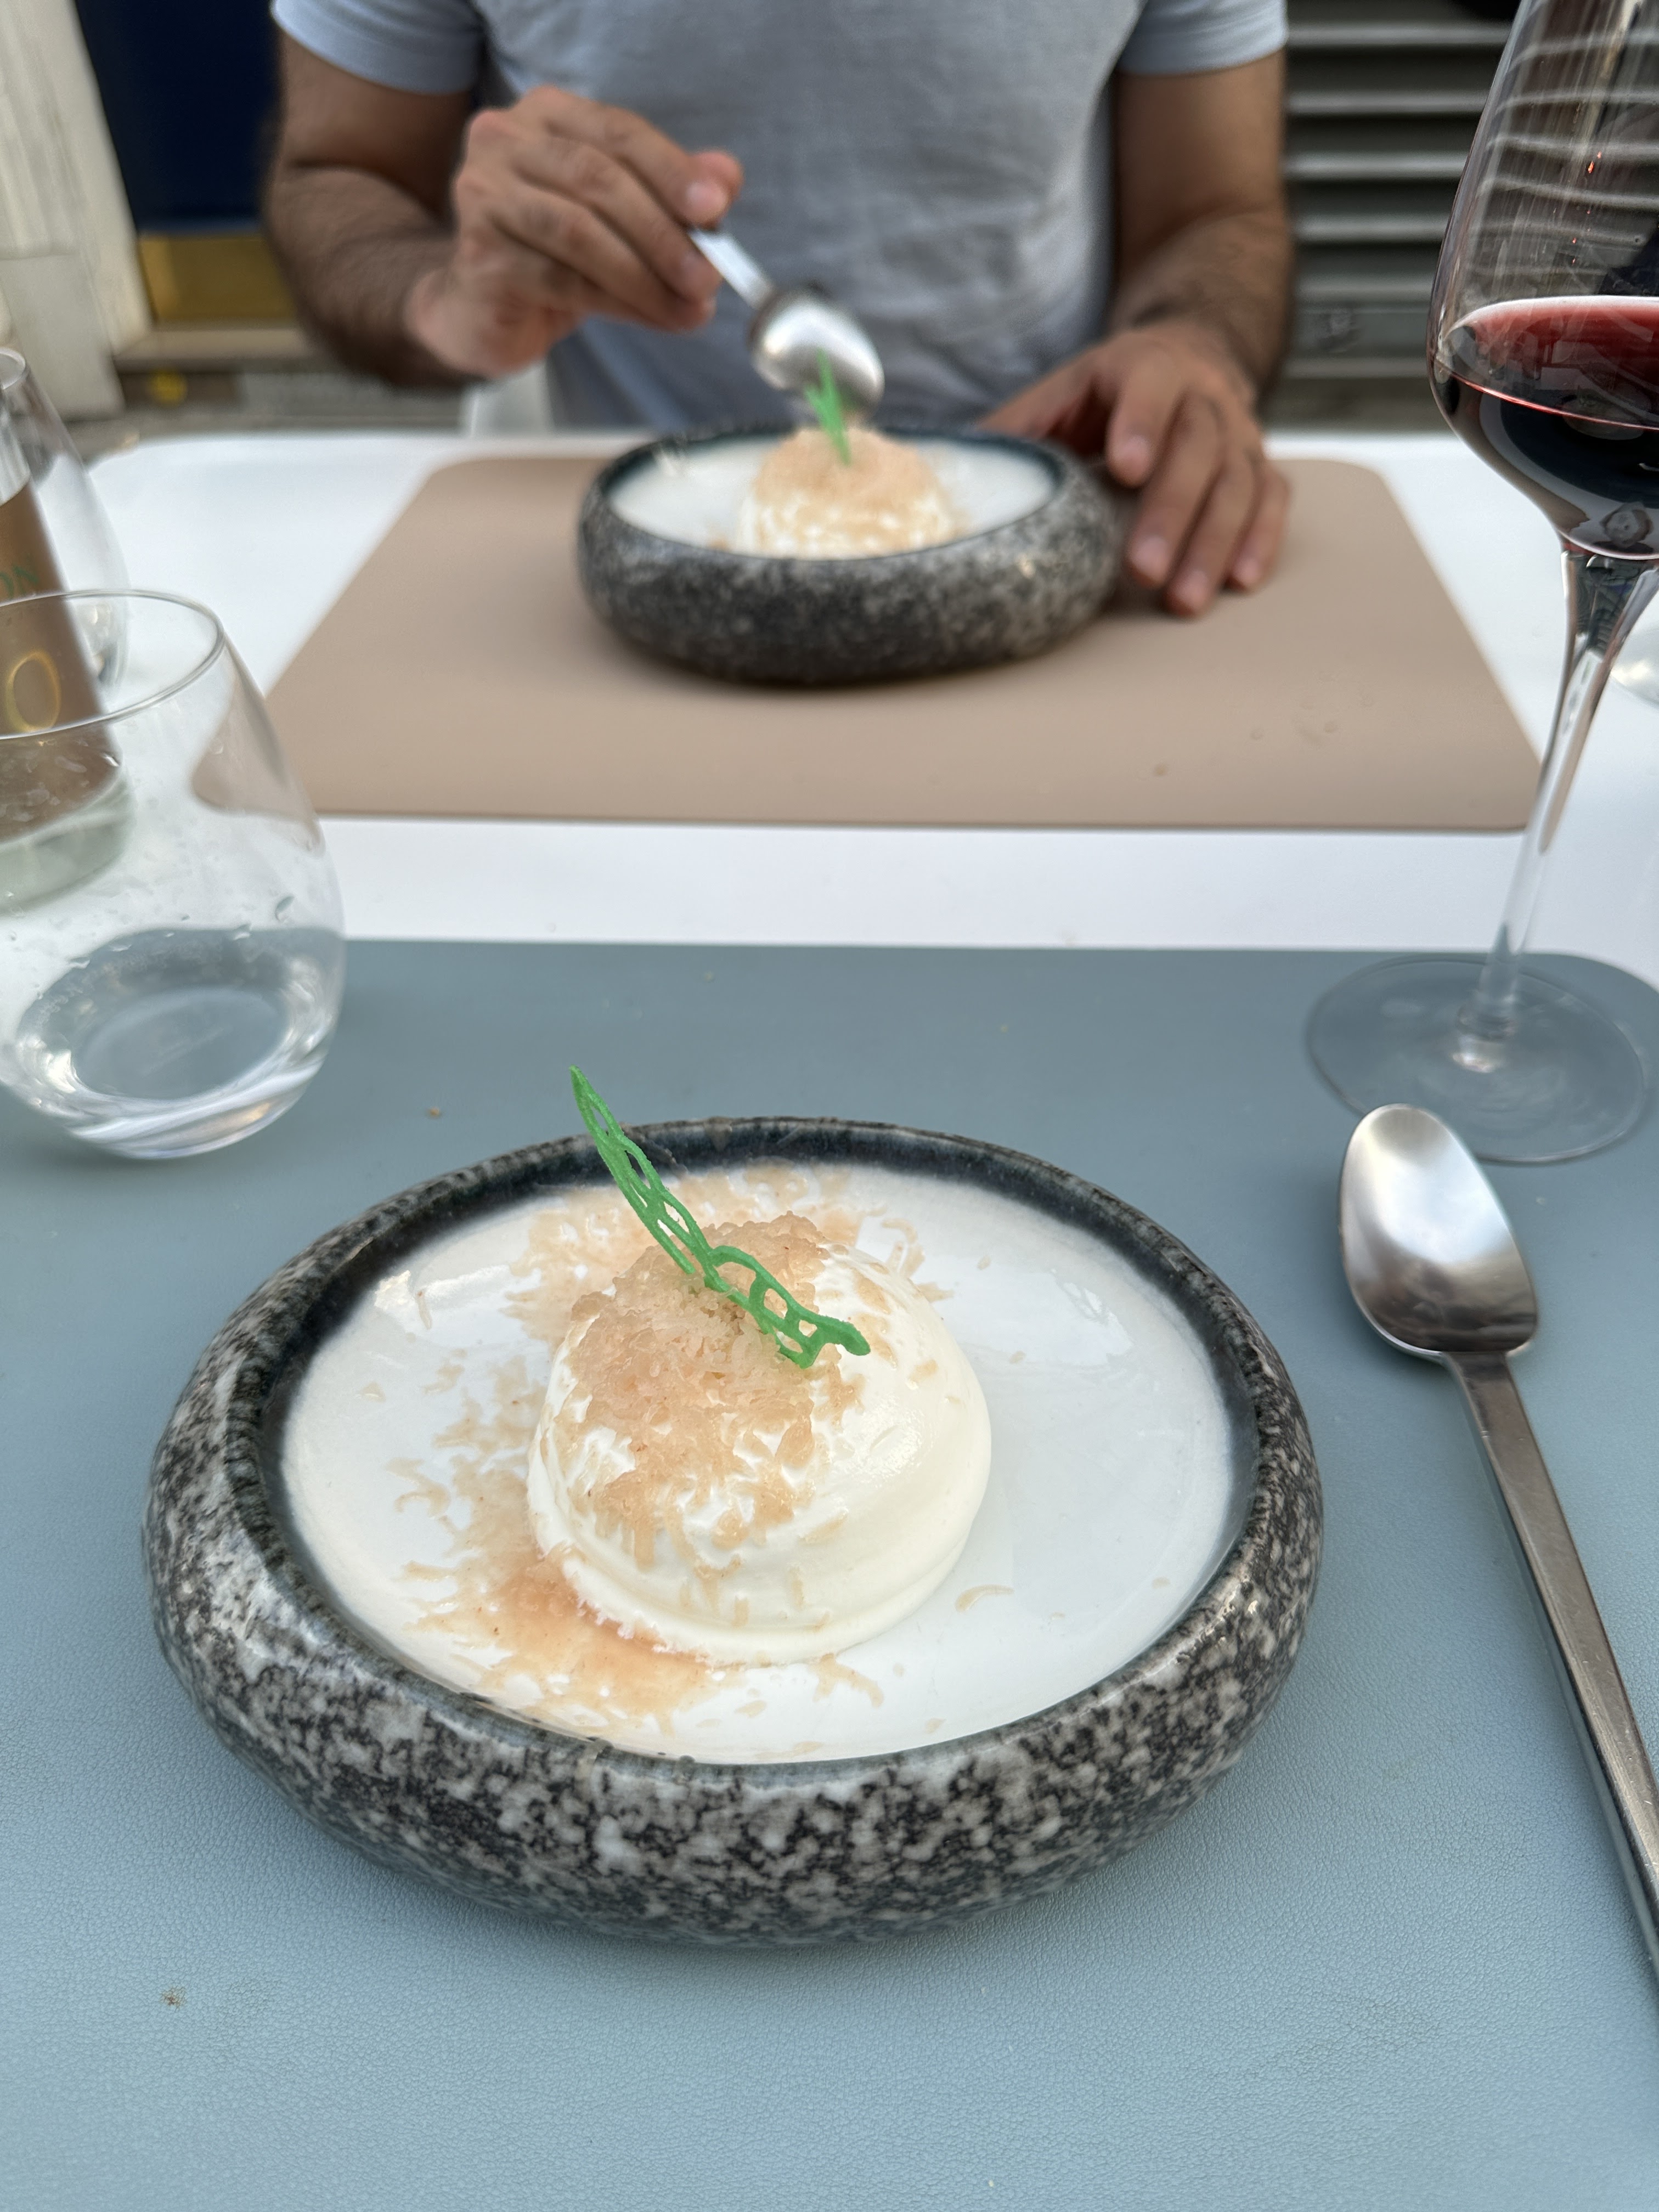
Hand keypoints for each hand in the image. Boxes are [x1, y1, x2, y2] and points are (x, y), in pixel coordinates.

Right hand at [405, 87, 742, 379]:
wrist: (482, 309)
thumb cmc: (556, 252)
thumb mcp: (622, 215)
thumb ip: (671, 191)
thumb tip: (726, 177)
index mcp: (547, 115)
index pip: (619, 132)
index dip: (671, 169)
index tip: (717, 208)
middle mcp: (505, 141)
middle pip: (599, 180)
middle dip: (663, 234)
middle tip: (708, 277)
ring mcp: (484, 195)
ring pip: (580, 233)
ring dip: (645, 277)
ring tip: (688, 309)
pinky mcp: (480, 255)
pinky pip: (562, 280)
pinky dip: (618, 302)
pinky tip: (653, 318)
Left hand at [984, 321, 1288, 615]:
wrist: (1183, 358)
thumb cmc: (1104, 395)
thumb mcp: (1055, 398)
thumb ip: (1011, 434)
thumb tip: (931, 476)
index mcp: (1143, 365)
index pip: (1149, 384)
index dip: (1142, 422)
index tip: (1127, 468)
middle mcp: (1202, 392)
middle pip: (1198, 445)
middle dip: (1171, 511)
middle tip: (1142, 572)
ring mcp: (1238, 429)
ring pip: (1238, 480)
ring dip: (1213, 543)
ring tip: (1183, 601)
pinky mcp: (1258, 464)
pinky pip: (1270, 498)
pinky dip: (1260, 539)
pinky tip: (1240, 582)